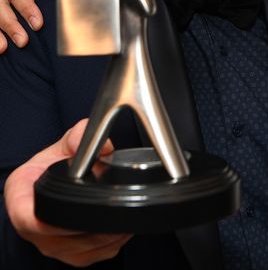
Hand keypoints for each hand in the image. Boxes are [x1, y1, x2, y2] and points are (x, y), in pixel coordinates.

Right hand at [4, 119, 131, 266]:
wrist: (52, 179)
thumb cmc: (53, 164)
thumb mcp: (64, 143)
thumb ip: (80, 136)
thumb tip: (104, 146)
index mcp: (20, 201)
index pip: (32, 221)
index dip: (56, 220)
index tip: (81, 208)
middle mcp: (33, 229)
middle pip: (64, 240)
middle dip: (94, 224)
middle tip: (117, 206)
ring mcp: (53, 246)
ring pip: (84, 250)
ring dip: (108, 235)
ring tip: (122, 213)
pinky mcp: (73, 256)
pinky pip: (96, 255)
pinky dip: (113, 242)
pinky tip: (120, 224)